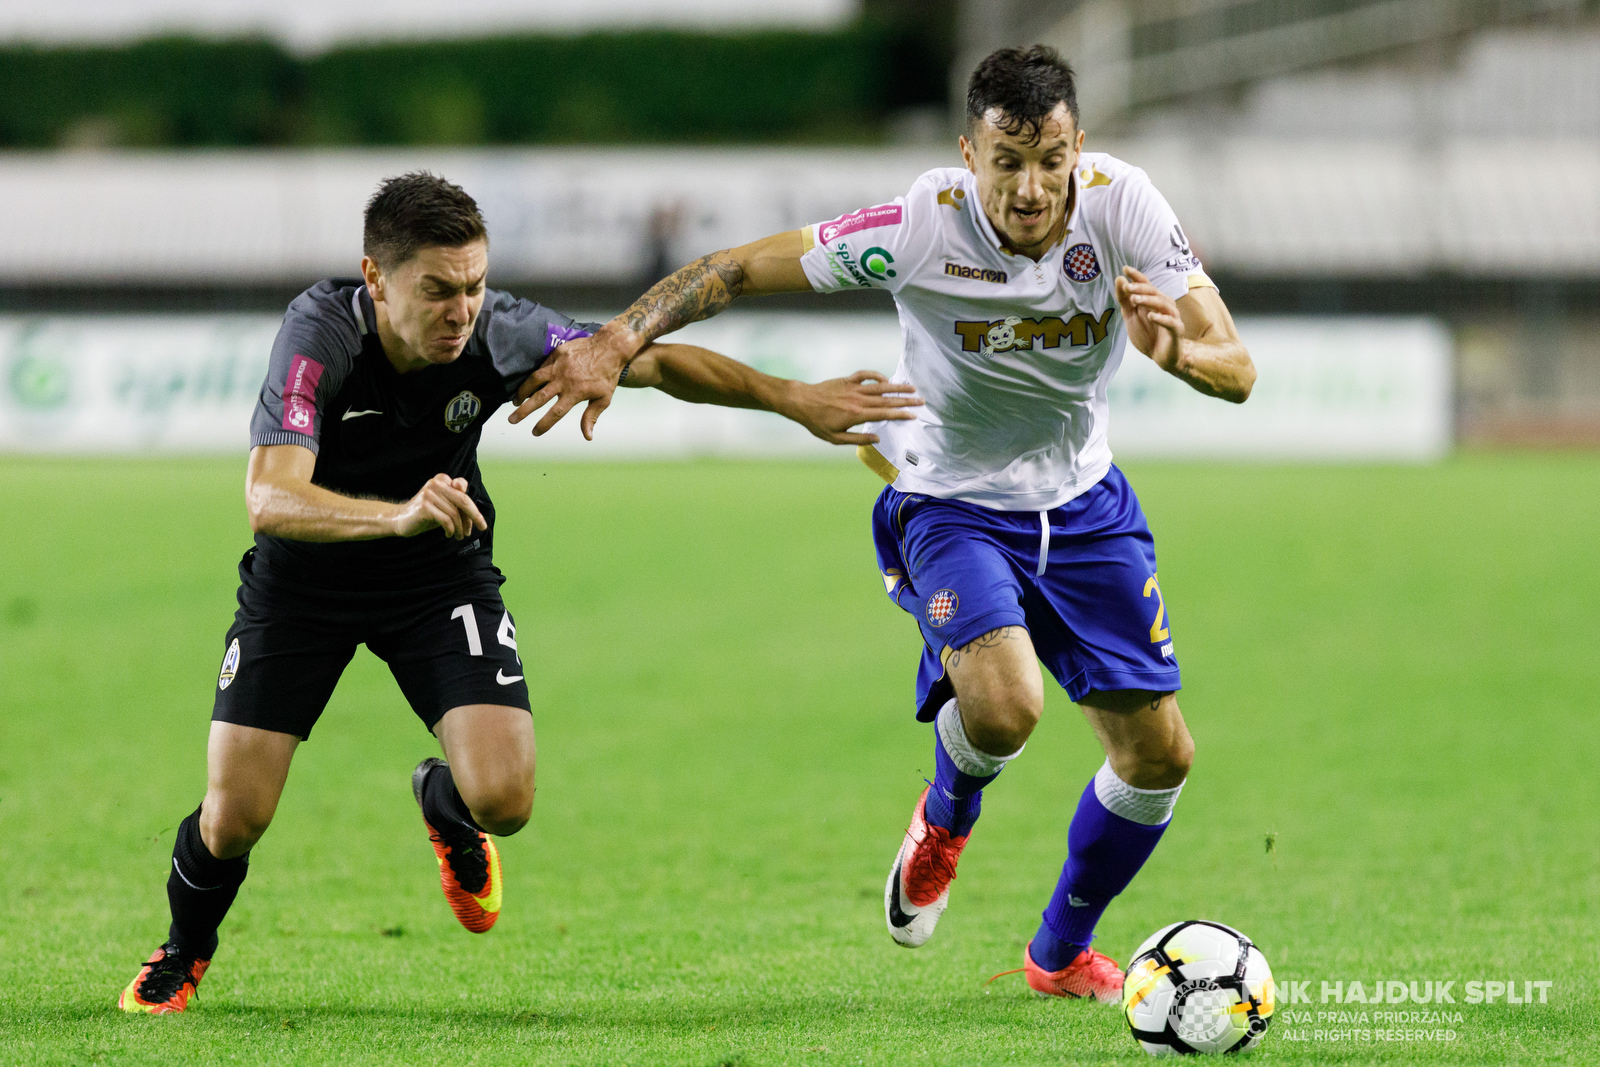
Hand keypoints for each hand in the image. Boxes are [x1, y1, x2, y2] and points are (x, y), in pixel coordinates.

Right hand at [394, 474, 486, 539]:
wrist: (401, 520)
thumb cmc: (427, 514)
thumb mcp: (445, 506)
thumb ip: (458, 504)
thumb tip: (476, 514)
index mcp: (442, 480)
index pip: (464, 492)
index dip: (474, 509)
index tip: (481, 523)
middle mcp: (436, 483)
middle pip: (463, 500)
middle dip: (475, 516)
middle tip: (482, 528)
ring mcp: (429, 494)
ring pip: (454, 513)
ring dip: (460, 528)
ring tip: (460, 536)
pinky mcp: (424, 506)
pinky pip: (446, 520)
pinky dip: (450, 529)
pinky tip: (449, 534)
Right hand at [508, 327, 634, 438]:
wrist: (610, 347)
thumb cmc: (608, 375)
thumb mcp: (604, 398)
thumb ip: (591, 417)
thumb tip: (587, 437)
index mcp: (575, 393)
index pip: (555, 413)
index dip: (544, 424)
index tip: (535, 432)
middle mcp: (564, 380)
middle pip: (539, 398)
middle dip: (524, 411)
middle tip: (512, 420)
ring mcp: (559, 365)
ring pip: (535, 380)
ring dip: (523, 391)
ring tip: (515, 401)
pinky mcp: (557, 353)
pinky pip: (542, 367)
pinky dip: (534, 377)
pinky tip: (529, 384)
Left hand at [778, 371, 921, 444]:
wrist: (801, 402)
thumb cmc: (817, 422)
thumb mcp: (835, 438)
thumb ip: (858, 439)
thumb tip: (877, 438)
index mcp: (856, 415)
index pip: (884, 414)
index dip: (901, 414)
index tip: (914, 415)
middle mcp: (858, 400)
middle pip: (887, 400)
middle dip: (906, 401)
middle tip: (921, 401)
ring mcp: (853, 388)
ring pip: (880, 386)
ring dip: (897, 387)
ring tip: (912, 388)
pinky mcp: (847, 380)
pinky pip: (865, 375)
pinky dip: (877, 376)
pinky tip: (886, 380)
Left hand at [1114, 266, 1182, 372]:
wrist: (1161, 356)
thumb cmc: (1148, 334)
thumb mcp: (1131, 316)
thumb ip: (1125, 300)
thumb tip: (1119, 279)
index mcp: (1154, 300)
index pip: (1146, 285)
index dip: (1137, 276)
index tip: (1125, 268)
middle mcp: (1165, 305)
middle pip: (1154, 292)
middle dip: (1140, 288)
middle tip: (1127, 287)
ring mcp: (1172, 317)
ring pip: (1163, 304)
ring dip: (1149, 300)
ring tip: (1135, 300)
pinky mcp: (1177, 331)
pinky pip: (1171, 322)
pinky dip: (1162, 318)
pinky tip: (1151, 316)